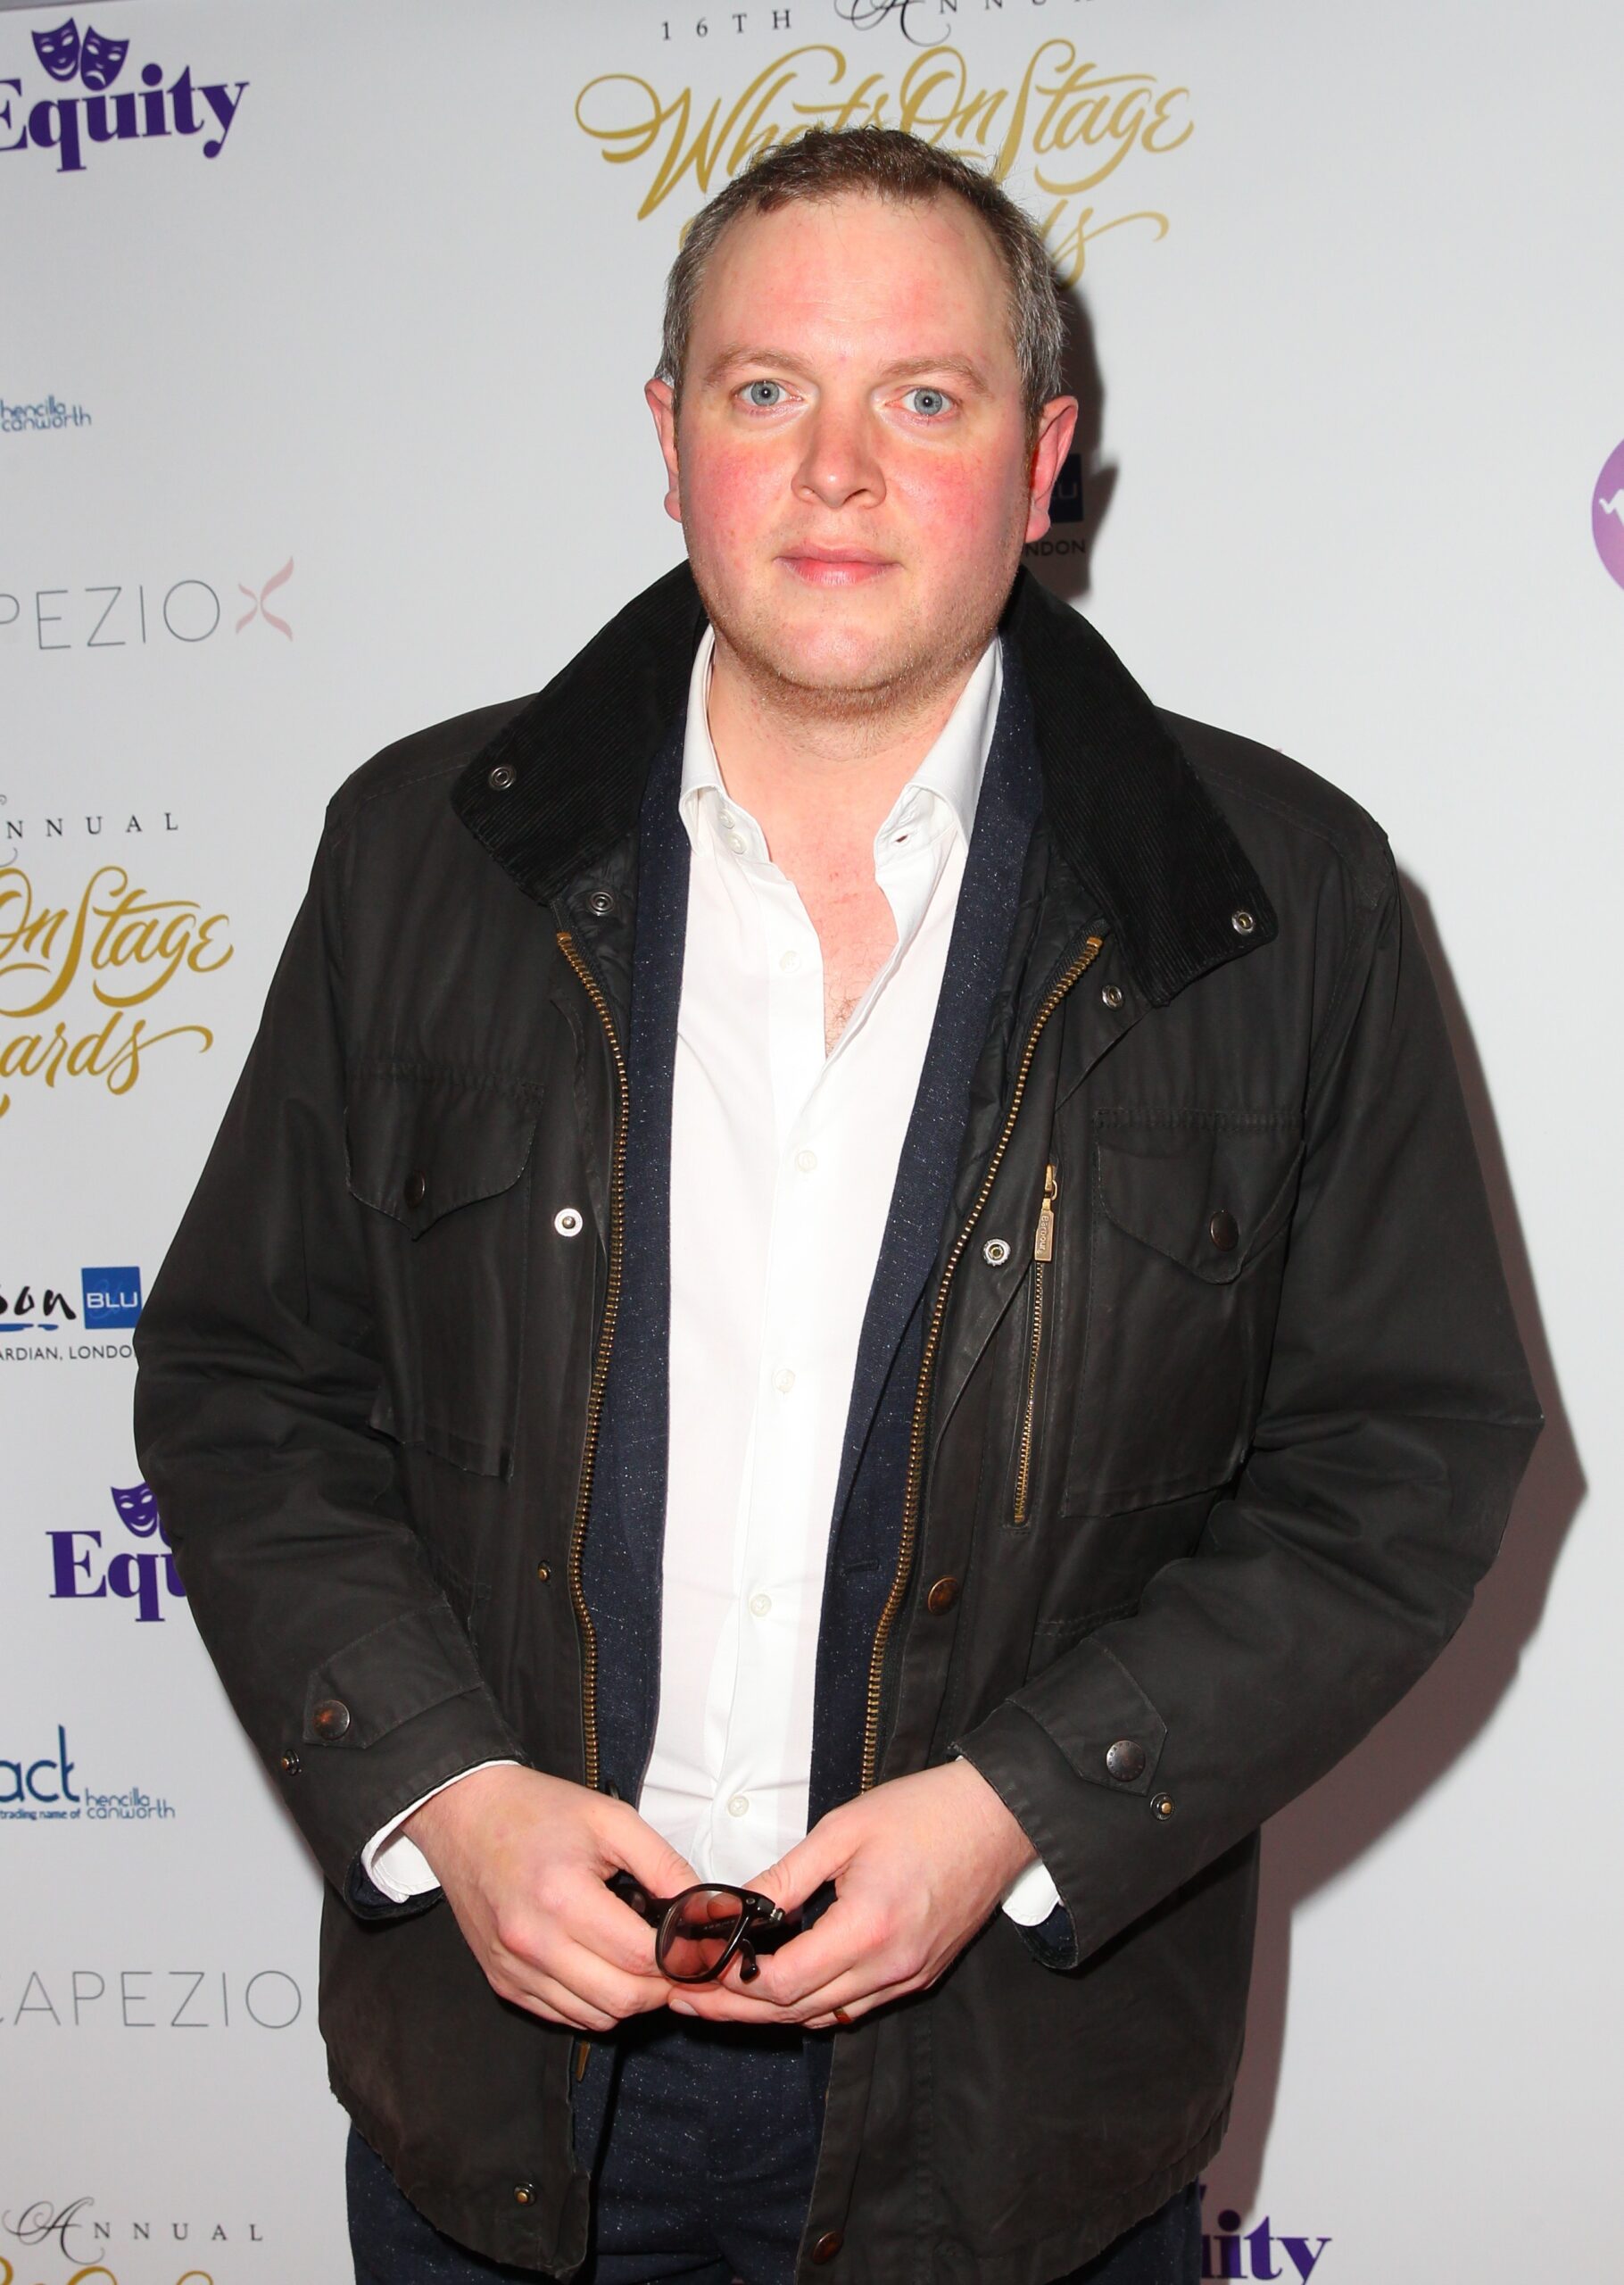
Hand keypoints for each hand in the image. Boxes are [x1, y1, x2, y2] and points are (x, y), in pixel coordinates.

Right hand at [401, 1765, 698, 2033]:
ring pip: (594, 2018)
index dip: (681, 1958)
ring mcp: (513, 1968)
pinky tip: (599, 1967)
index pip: (642, 1958)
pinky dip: (591, 2003)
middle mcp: (533, 1942)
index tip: (695, 1947)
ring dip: (627, 1999)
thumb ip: (664, 1864)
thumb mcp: (612, 1820)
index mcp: (564, 1898)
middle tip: (672, 1959)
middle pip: (621, 1999)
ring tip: (636, 1961)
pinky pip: (561, 2016)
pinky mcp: (501, 1980)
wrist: (465, 1812)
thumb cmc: (537, 1811)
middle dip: (660, 1987)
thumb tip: (704, 1907)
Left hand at [667, 1760, 1037, 2030]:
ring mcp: (909, 1978)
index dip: (731, 1983)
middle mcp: (891, 1967)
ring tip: (722, 1996)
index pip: (783, 1983)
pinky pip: (856, 2005)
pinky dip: (814, 2001)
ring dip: (772, 2010)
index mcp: (869, 1928)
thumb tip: (733, 1908)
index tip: (694, 1970)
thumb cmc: (925, 1813)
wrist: (998, 1818)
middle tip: (687, 1999)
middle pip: (797, 2012)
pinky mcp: (920, 1976)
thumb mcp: (842, 1831)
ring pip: (826, 2016)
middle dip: (736, 2009)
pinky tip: (783, 1985)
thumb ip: (785, 1876)